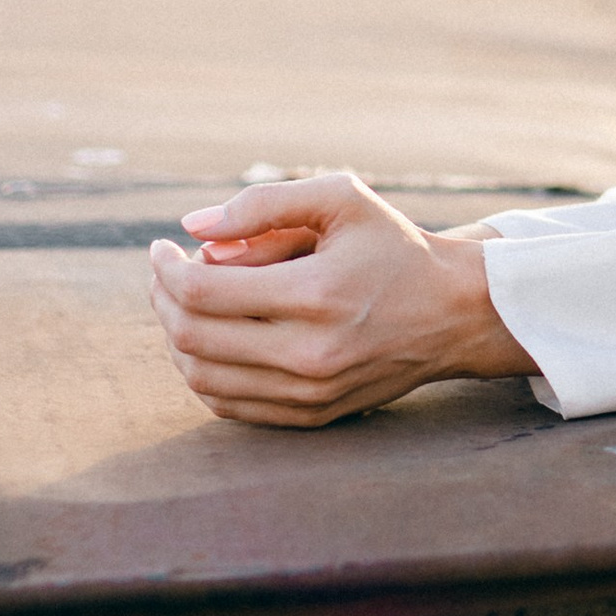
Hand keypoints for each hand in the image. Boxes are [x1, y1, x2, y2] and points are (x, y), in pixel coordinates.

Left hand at [146, 172, 532, 428]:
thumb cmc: (393, 246)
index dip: (164, 269)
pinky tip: (211, 340)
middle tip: (165, 274)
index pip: (202, 292)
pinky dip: (203, 373)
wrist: (454, 312)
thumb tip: (192, 227)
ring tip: (183, 305)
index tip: (161, 249)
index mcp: (317, 293)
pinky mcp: (312, 416)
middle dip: (163, 300)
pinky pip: (229, 406)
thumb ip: (264, 203)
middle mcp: (311, 352)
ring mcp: (310, 393)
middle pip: (192, 336)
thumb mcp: (341, 199)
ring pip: (202, 378)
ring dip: (176, 339)